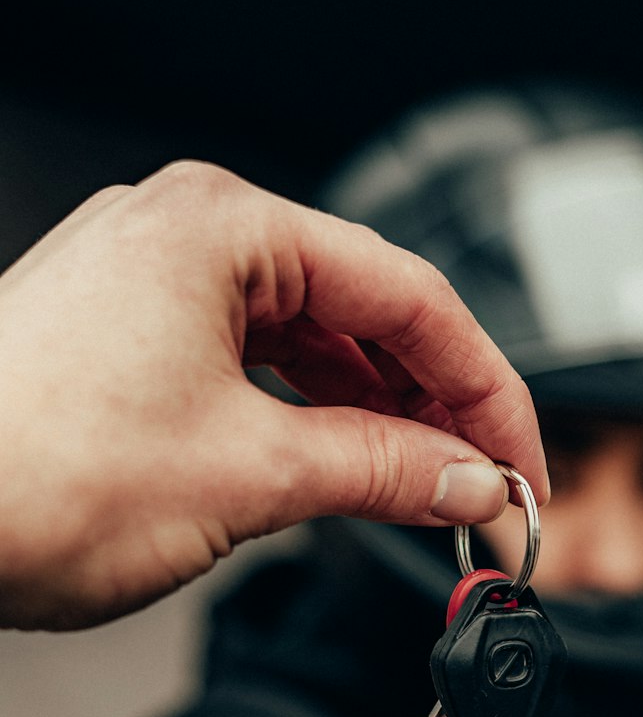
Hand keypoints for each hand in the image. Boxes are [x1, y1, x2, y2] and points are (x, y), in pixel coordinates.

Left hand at [1, 162, 545, 629]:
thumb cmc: (27, 473)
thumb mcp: (249, 473)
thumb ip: (383, 471)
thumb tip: (468, 481)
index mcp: (223, 226)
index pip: (410, 299)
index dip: (487, 392)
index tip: (520, 463)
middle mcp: (188, 238)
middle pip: (365, 315)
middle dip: (436, 407)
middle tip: (484, 486)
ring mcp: (154, 288)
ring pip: (312, 347)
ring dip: (377, 420)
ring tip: (425, 489)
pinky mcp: (131, 343)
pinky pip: (256, 371)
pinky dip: (311, 423)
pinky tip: (346, 470)